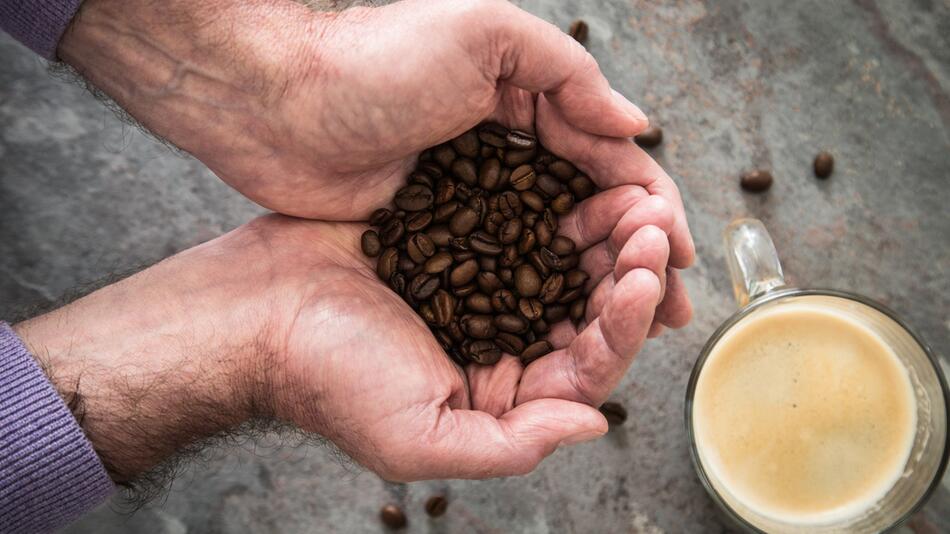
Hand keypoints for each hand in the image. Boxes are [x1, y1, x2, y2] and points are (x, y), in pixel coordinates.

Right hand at [15, 208, 673, 482]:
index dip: (625, 322)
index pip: (587, 366)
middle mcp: (499, 342)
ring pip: (564, 264)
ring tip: (631, 200)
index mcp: (500, 395)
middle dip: (628, 270)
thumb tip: (595, 424)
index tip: (644, 274)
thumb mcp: (416, 437)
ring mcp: (481, 287)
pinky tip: (580, 183)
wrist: (254, 311)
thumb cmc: (326, 378)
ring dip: (603, 235)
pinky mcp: (458, 239)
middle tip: (652, 225)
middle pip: (587, 310)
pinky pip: (523, 223)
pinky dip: (556, 205)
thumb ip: (510, 444)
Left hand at [58, 0, 693, 330]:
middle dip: (636, 259)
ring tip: (630, 328)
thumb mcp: (481, 35)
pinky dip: (539, 296)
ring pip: (554, 249)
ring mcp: (475, 200)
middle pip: (591, 214)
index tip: (679, 256)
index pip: (610, 163)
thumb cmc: (373, 63)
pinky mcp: (439, 237)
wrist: (274, 105)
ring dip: (596, 286)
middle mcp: (510, 154)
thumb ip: (565, 75)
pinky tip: (560, 327)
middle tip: (669, 308)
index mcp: (530, 104)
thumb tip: (634, 128)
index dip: (652, 209)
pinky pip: (504, 271)